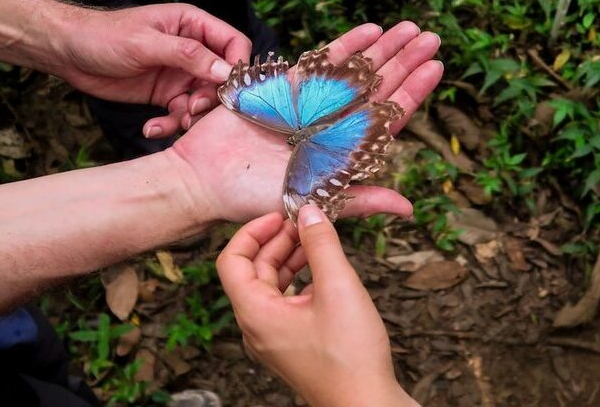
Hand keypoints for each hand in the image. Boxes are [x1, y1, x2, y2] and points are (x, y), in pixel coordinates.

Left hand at [55, 3, 251, 137]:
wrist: (68, 52)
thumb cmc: (104, 35)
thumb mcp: (147, 43)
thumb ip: (188, 56)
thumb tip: (225, 71)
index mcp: (193, 25)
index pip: (233, 44)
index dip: (237, 66)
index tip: (229, 89)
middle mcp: (192, 50)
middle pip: (222, 78)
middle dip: (213, 98)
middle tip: (193, 110)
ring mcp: (179, 74)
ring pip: (203, 100)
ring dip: (191, 116)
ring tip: (174, 123)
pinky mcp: (165, 95)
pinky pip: (179, 113)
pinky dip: (170, 124)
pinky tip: (151, 129)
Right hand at [170, 21, 442, 221]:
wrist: (204, 178)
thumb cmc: (252, 199)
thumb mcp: (310, 200)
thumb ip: (358, 199)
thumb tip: (407, 209)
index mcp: (343, 150)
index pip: (388, 116)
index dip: (413, 91)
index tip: (436, 66)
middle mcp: (332, 124)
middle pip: (378, 86)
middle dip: (404, 60)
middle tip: (430, 36)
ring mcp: (311, 103)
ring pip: (355, 70)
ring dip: (382, 48)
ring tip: (408, 26)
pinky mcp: (286, 88)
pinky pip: (321, 63)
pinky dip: (344, 46)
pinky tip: (368, 31)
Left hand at [217, 205, 419, 406]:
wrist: (368, 406)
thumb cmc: (350, 357)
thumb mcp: (338, 288)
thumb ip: (321, 244)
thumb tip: (309, 212)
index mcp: (255, 313)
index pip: (231, 261)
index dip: (252, 232)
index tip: (279, 215)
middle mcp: (256, 326)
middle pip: (253, 271)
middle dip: (277, 241)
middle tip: (305, 221)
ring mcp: (273, 337)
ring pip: (271, 286)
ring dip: (290, 258)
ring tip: (316, 239)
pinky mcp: (292, 344)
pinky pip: (285, 302)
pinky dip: (300, 279)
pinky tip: (324, 269)